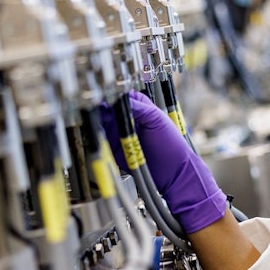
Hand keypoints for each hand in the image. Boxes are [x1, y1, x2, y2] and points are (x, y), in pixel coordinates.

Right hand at [99, 90, 227, 233]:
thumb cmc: (172, 146)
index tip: (104, 97)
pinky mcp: (115, 149)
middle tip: (98, 110)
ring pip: (102, 122)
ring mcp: (121, 134)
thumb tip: (118, 98)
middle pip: (108, 108)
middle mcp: (129, 119)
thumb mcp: (156, 120)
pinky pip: (101, 140)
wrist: (173, 174)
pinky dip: (96, 136)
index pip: (120, 95)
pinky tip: (96, 133)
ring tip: (96, 120)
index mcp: (141, 107)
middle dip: (101, 108)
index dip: (111, 95)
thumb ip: (138, 107)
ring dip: (97, 120)